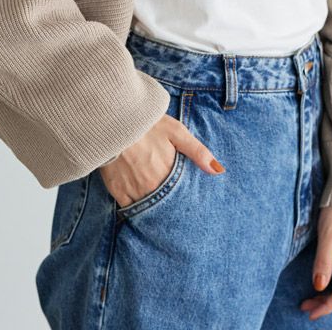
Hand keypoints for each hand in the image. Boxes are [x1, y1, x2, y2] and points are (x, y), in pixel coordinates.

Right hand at [98, 113, 224, 207]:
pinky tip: (141, 204)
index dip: (186, 202)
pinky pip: (129, 208)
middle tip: (176, 212)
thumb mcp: (176, 132)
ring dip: (154, 209)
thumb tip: (218, 170)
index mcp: (167, 174)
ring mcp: (132, 190)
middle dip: (171, 209)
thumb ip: (197, 152)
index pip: (181, 198)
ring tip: (160, 208)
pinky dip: (136, 208)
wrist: (113, 120)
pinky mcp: (116, 190)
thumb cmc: (147, 124)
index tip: (191, 207)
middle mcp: (151, 187)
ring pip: (148, 209)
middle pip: (165, 206)